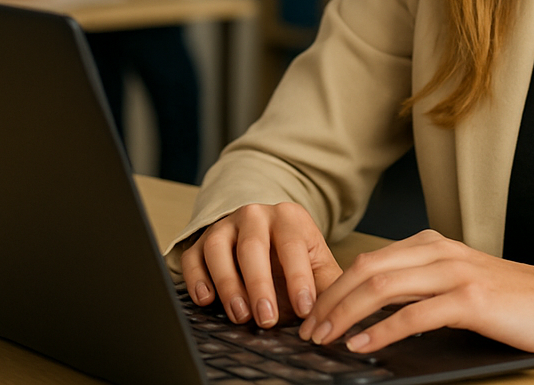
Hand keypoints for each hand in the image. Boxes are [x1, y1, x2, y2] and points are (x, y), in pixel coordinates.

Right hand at [180, 203, 342, 326]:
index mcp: (288, 218)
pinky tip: (205, 299)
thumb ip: (329, 285)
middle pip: (252, 246)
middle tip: (267, 318)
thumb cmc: (294, 256)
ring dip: (227, 283)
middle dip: (260, 284)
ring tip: (240, 315)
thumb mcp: (317, 262)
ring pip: (218, 248)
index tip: (305, 309)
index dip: (299, 278)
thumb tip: (341, 314)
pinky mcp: (200, 242)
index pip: (293, 245)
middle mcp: (254, 216)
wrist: (265, 234)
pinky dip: (195, 278)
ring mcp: (224, 227)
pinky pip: (192, 257)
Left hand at [298, 230, 533, 356]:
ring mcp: (454, 273)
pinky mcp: (469, 299)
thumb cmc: (512, 298)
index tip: (314, 316)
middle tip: (309, 331)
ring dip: (345, 315)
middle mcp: (439, 251)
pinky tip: (362, 346)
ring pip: (382, 287)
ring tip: (325, 339)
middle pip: (366, 270)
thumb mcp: (458, 281)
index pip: (367, 261)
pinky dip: (381, 331)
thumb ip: (420, 286)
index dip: (334, 288)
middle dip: (330, 301)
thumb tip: (371, 311)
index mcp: (432, 245)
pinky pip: (413, 314)